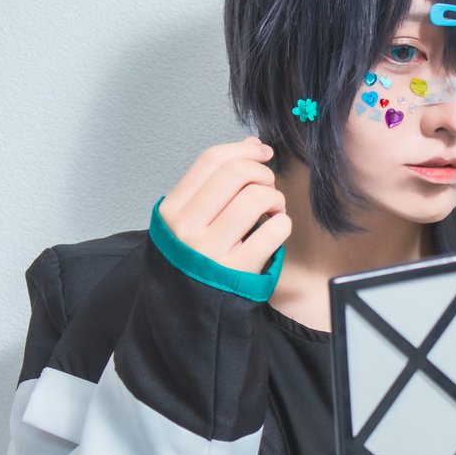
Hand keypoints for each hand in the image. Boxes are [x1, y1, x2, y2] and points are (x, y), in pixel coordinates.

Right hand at [159, 137, 291, 274]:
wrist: (188, 310)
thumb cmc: (193, 258)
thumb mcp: (190, 219)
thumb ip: (216, 182)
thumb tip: (253, 144)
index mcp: (172, 210)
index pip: (211, 161)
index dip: (243, 150)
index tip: (262, 153)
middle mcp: (187, 228)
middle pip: (235, 174)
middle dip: (261, 173)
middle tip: (267, 186)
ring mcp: (212, 251)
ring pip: (256, 198)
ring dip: (274, 198)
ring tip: (272, 211)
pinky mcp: (238, 270)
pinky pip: (274, 230)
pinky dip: (282, 224)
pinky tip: (275, 231)